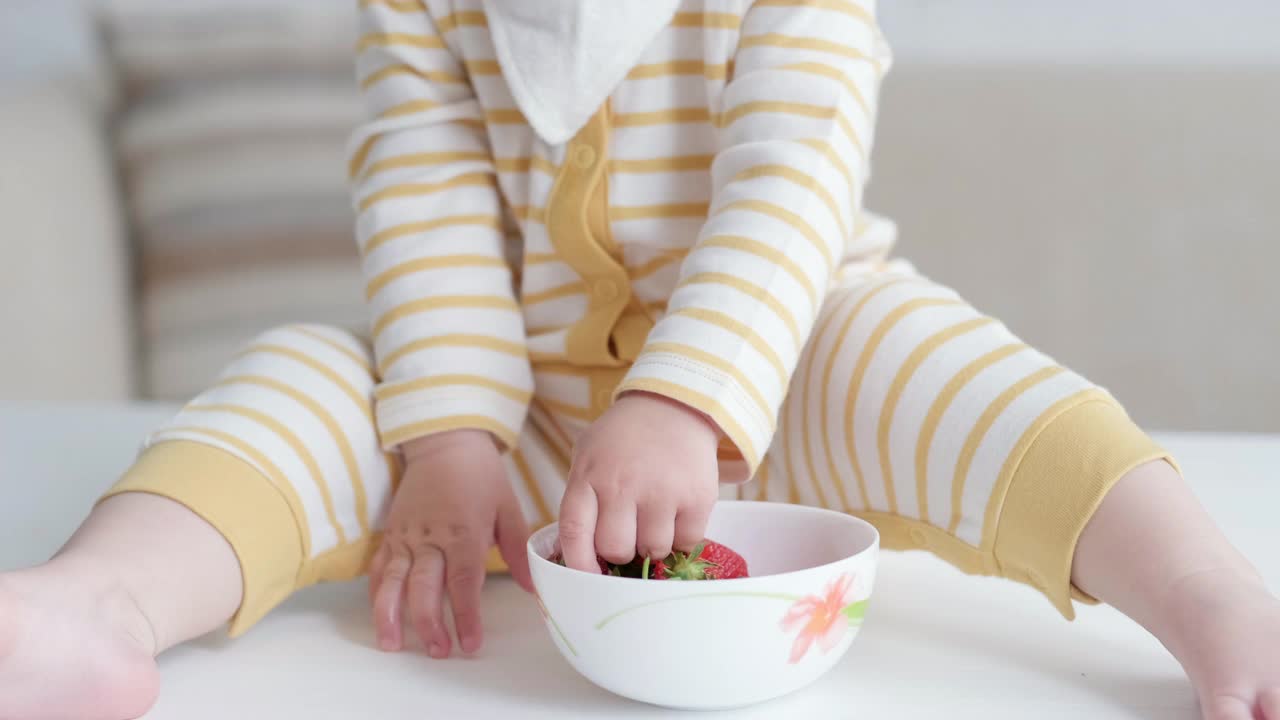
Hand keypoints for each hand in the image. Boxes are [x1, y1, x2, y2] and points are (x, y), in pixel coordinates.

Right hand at [368, 429, 532, 657]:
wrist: (445, 443)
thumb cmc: (481, 477)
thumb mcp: (508, 508)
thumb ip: (517, 550)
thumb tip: (531, 588)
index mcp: (463, 531)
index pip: (463, 582)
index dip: (465, 615)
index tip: (470, 644)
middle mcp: (430, 536)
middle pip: (424, 587)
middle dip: (429, 623)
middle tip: (438, 652)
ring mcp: (405, 536)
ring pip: (392, 580)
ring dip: (390, 615)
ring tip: (391, 645)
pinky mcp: (390, 533)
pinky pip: (378, 567)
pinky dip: (376, 594)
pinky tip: (379, 617)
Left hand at [559, 392, 720, 571]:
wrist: (675, 406)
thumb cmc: (624, 439)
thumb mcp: (589, 455)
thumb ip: (581, 500)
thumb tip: (580, 558)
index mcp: (589, 475)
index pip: (575, 533)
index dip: (579, 564)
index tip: (588, 577)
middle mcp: (622, 484)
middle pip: (616, 550)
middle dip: (621, 550)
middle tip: (629, 533)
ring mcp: (661, 491)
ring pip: (653, 551)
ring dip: (653, 545)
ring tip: (655, 519)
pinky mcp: (696, 498)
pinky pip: (686, 543)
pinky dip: (682, 537)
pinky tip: (677, 513)